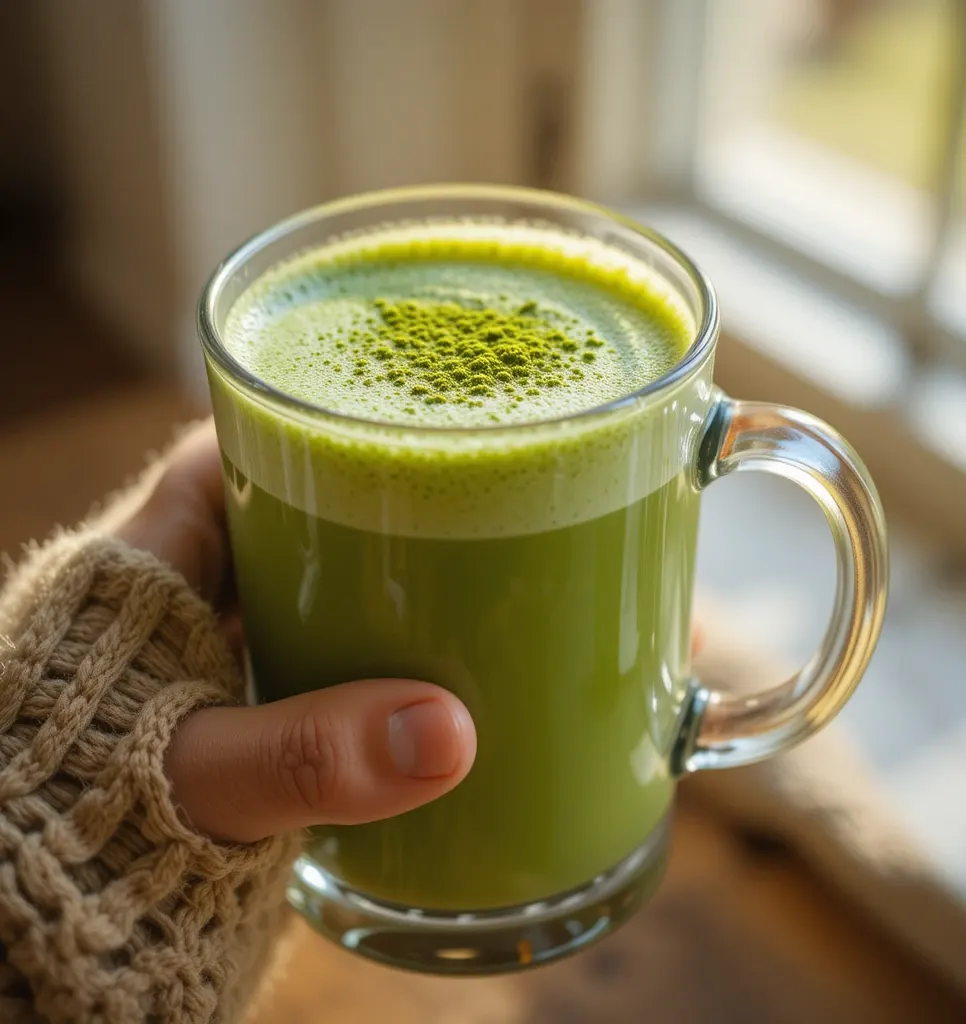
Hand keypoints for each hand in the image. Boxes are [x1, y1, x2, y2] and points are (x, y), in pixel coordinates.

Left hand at [117, 420, 476, 843]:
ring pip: (285, 591)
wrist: (32, 918)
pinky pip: (291, 656)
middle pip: (271, 520)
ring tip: (444, 583)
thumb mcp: (197, 775)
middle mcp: (165, 600)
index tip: (383, 429)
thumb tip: (447, 732)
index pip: (226, 456)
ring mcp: (191, 660)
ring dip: (351, 590)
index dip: (300, 430)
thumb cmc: (75, 825)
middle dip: (351, 513)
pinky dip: (340, 657)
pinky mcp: (215, 719)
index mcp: (143, 567)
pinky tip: (397, 675)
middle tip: (441, 512)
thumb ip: (310, 754)